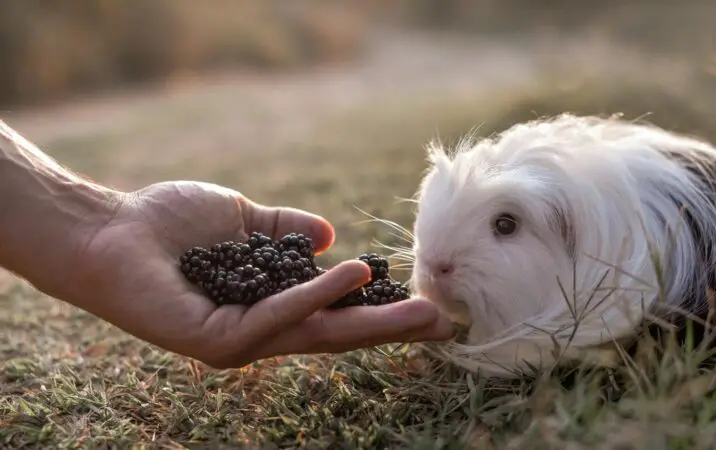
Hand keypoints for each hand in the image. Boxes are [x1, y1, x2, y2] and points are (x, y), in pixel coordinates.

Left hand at [73, 181, 454, 367]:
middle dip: (389, 329)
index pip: (334, 313)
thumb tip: (328, 234)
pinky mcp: (217, 341)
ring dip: (368, 319)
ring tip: (418, 309)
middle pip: (335, 333)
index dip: (378, 309)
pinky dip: (314, 296)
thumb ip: (285, 230)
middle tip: (441, 324)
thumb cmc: (169, 224)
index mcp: (270, 304)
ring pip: (316, 332)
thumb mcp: (245, 222)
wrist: (110, 230)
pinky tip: (349, 276)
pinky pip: (275, 316)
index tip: (424, 304)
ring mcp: (240, 340)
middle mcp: (260, 329)